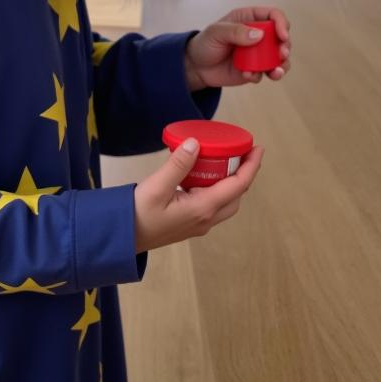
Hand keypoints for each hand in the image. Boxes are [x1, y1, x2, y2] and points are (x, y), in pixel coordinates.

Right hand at [134, 137, 264, 252]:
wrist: (121, 238)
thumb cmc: (137, 214)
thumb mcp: (157, 186)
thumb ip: (178, 164)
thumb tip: (196, 143)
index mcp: (203, 209)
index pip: (238, 185)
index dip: (251, 166)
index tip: (258, 148)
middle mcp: (205, 219)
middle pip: (236, 195)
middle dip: (244, 174)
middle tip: (243, 152)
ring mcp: (198, 224)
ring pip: (225, 202)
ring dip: (231, 182)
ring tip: (226, 160)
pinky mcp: (189, 224)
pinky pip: (212, 205)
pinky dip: (217, 188)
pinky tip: (205, 175)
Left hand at [184, 6, 290, 90]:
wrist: (197, 67)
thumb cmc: (205, 43)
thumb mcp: (216, 32)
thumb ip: (236, 31)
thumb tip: (259, 35)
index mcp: (249, 18)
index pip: (273, 15)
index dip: (281, 23)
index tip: (282, 36)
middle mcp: (258, 34)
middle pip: (281, 37)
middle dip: (285, 46)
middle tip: (282, 55)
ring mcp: (258, 52)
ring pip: (280, 57)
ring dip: (282, 64)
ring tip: (275, 73)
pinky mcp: (256, 68)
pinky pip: (267, 72)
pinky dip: (263, 75)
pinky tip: (249, 76)